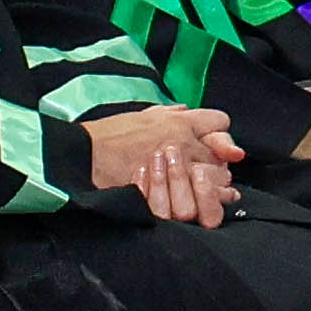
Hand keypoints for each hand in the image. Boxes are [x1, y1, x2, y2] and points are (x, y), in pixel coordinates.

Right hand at [80, 104, 242, 225]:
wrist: (87, 156)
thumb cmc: (108, 136)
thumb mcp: (140, 115)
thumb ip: (167, 113)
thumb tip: (184, 109)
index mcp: (178, 121)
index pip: (219, 122)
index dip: (219, 133)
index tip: (212, 142)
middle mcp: (184, 141)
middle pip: (222, 152)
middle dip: (219, 160)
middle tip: (210, 168)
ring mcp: (178, 167)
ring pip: (215, 177)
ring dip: (212, 182)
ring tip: (201, 186)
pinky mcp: (169, 191)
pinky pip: (199, 199)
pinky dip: (202, 201)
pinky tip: (196, 200)